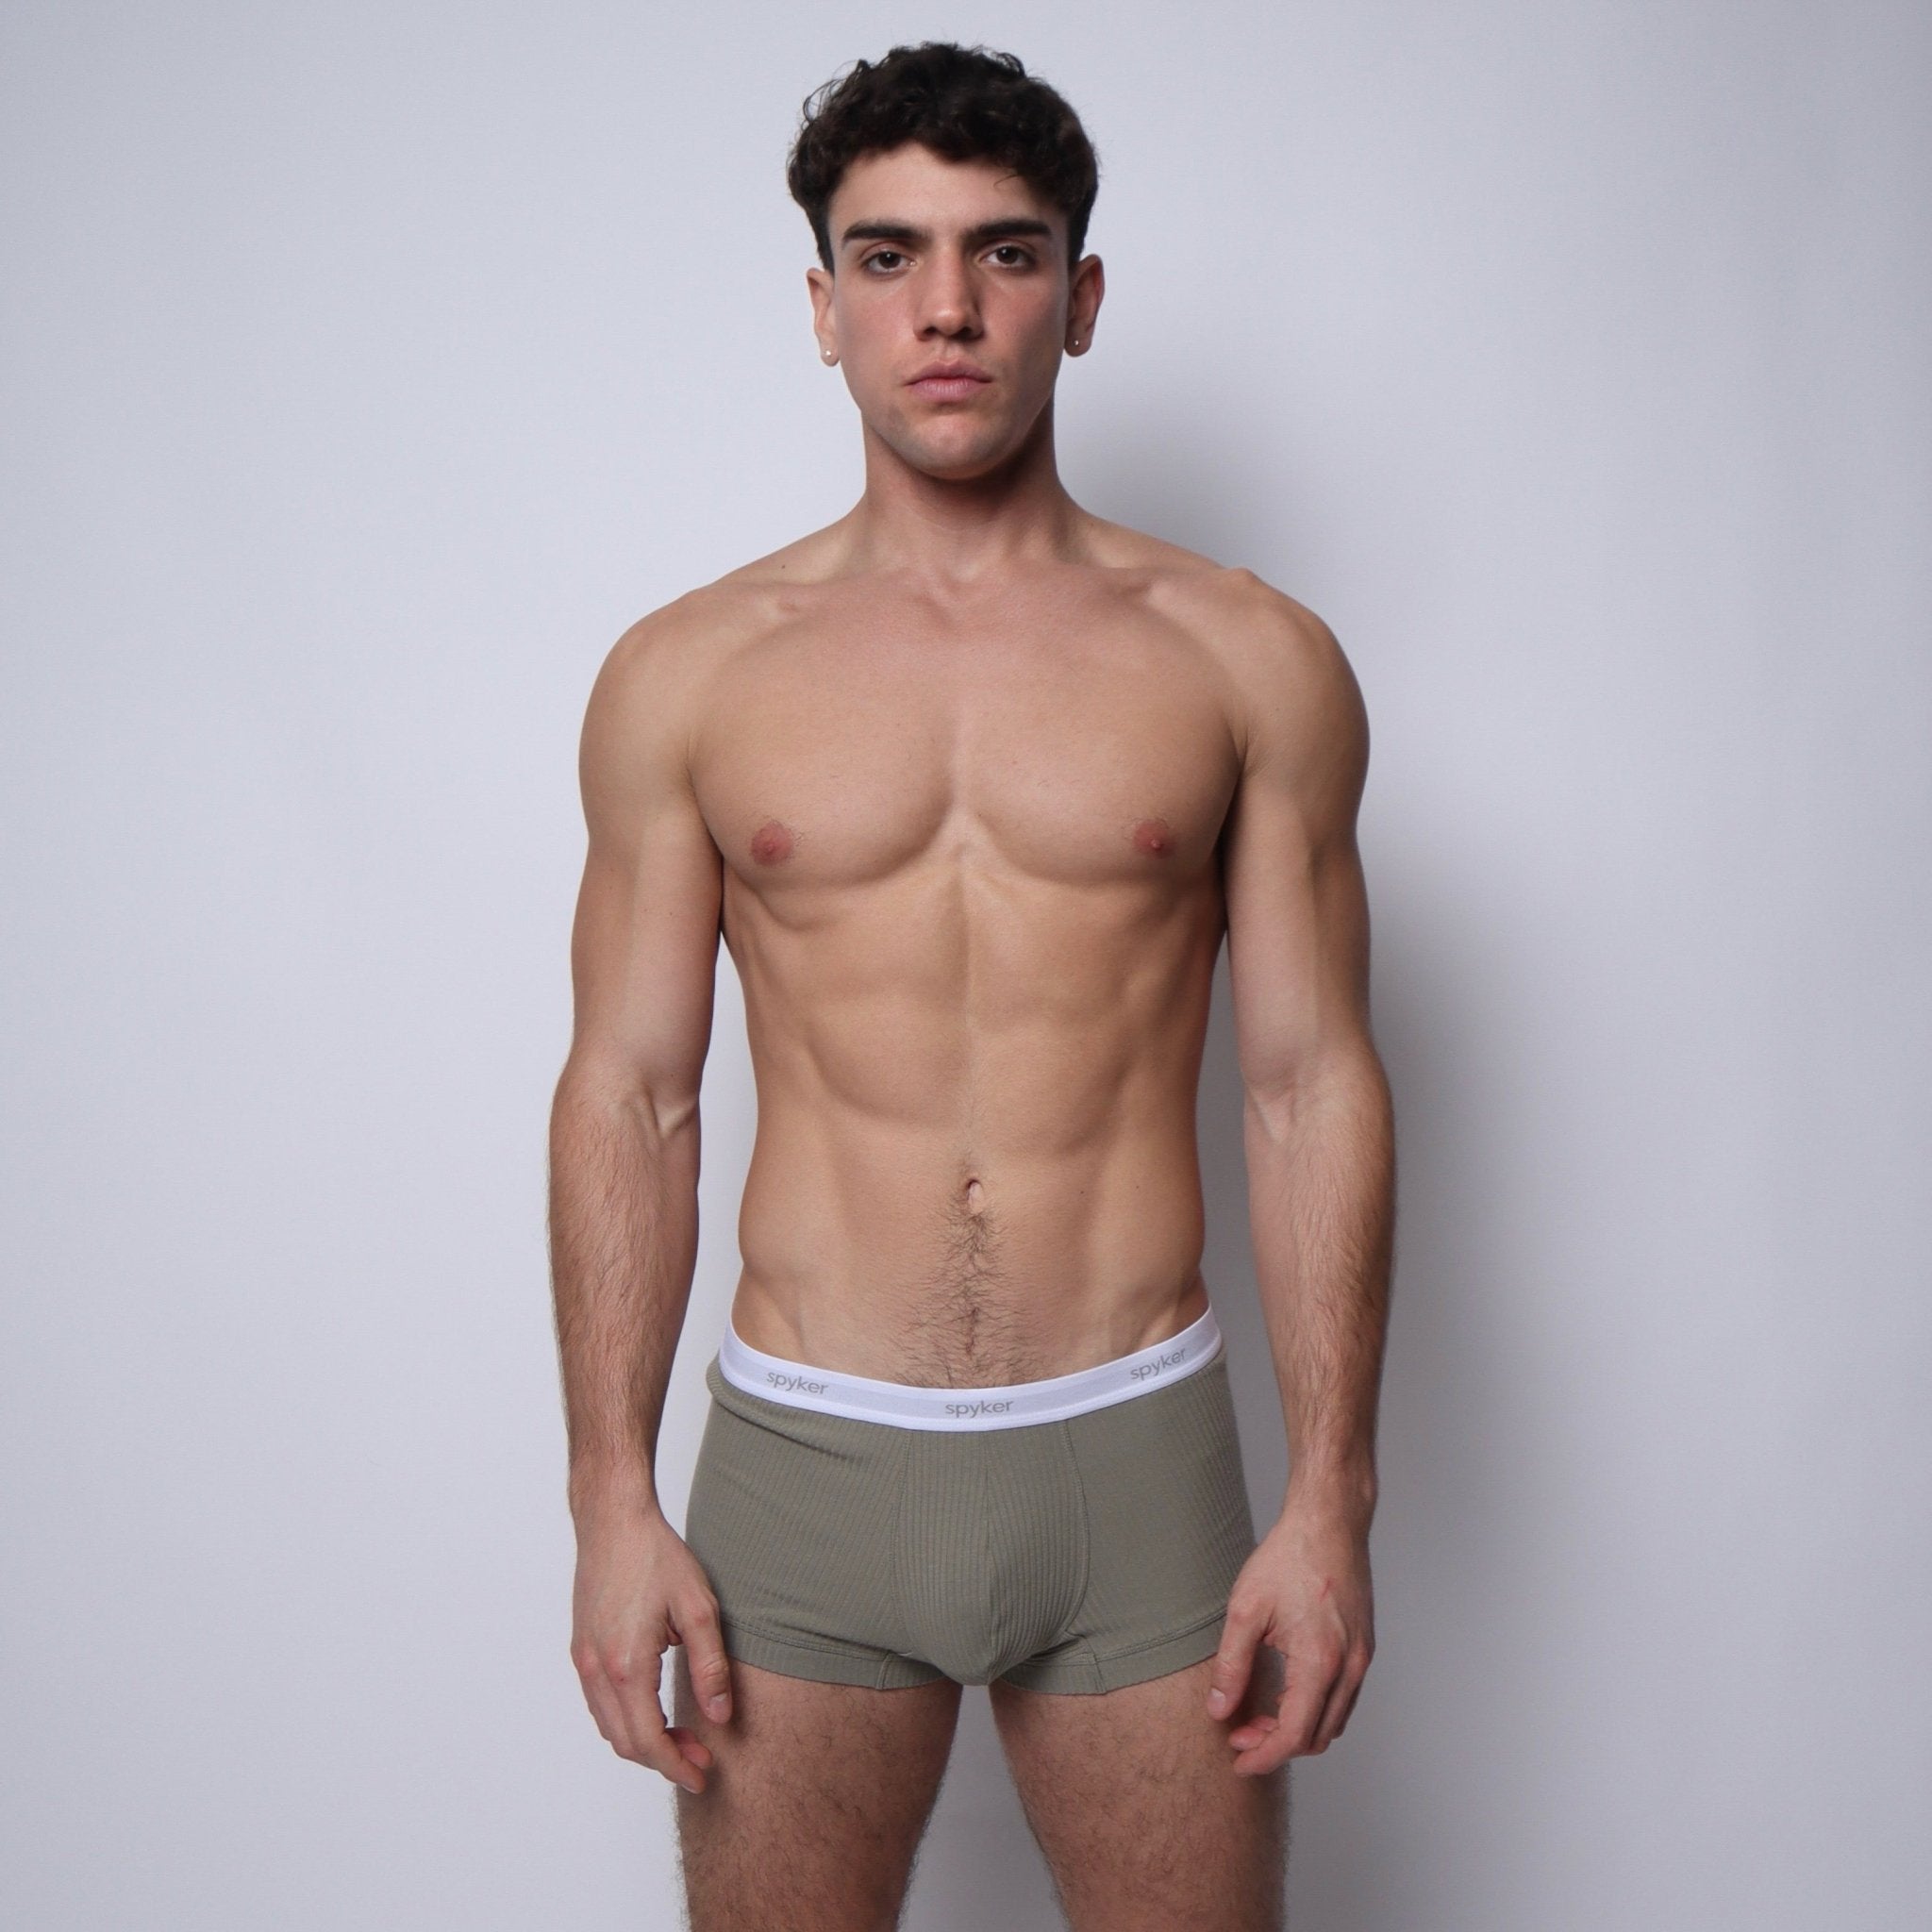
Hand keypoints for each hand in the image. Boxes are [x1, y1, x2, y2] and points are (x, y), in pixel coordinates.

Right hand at [569, 1500, 732, 1793]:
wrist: (613, 1521)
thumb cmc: (656, 1556)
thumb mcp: (698, 1608)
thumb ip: (710, 1667)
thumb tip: (720, 1717)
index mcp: (627, 1664)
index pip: (648, 1740)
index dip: (675, 1766)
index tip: (701, 1776)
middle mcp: (597, 1670)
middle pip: (625, 1742)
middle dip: (663, 1759)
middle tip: (700, 1758)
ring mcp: (584, 1661)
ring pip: (608, 1727)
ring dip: (643, 1742)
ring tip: (682, 1735)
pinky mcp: (581, 1650)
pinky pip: (598, 1705)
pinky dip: (625, 1721)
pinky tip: (654, 1710)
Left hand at [1206, 1500, 1374, 1772]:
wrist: (1329, 1522)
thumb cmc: (1288, 1558)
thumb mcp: (1245, 1610)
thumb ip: (1231, 1665)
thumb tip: (1219, 1710)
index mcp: (1320, 1660)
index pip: (1295, 1734)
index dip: (1264, 1755)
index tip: (1239, 1761)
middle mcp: (1350, 1667)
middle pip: (1317, 1736)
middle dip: (1277, 1745)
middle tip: (1240, 1735)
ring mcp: (1362, 1659)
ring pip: (1334, 1721)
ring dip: (1298, 1729)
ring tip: (1259, 1715)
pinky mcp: (1365, 1648)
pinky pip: (1343, 1698)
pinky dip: (1316, 1708)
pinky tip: (1285, 1692)